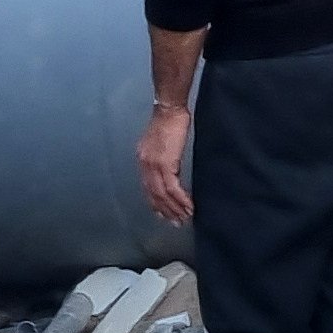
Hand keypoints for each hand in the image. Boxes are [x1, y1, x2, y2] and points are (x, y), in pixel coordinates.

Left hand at [137, 101, 193, 223]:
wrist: (169, 109)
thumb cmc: (169, 119)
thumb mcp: (160, 140)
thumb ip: (161, 155)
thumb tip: (168, 165)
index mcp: (143, 160)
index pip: (148, 188)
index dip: (156, 203)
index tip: (164, 214)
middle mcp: (145, 167)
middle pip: (154, 195)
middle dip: (166, 210)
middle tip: (176, 222)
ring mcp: (154, 167)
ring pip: (163, 195)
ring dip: (175, 208)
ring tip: (184, 218)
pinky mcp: (166, 165)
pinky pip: (173, 189)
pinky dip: (181, 200)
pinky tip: (189, 206)